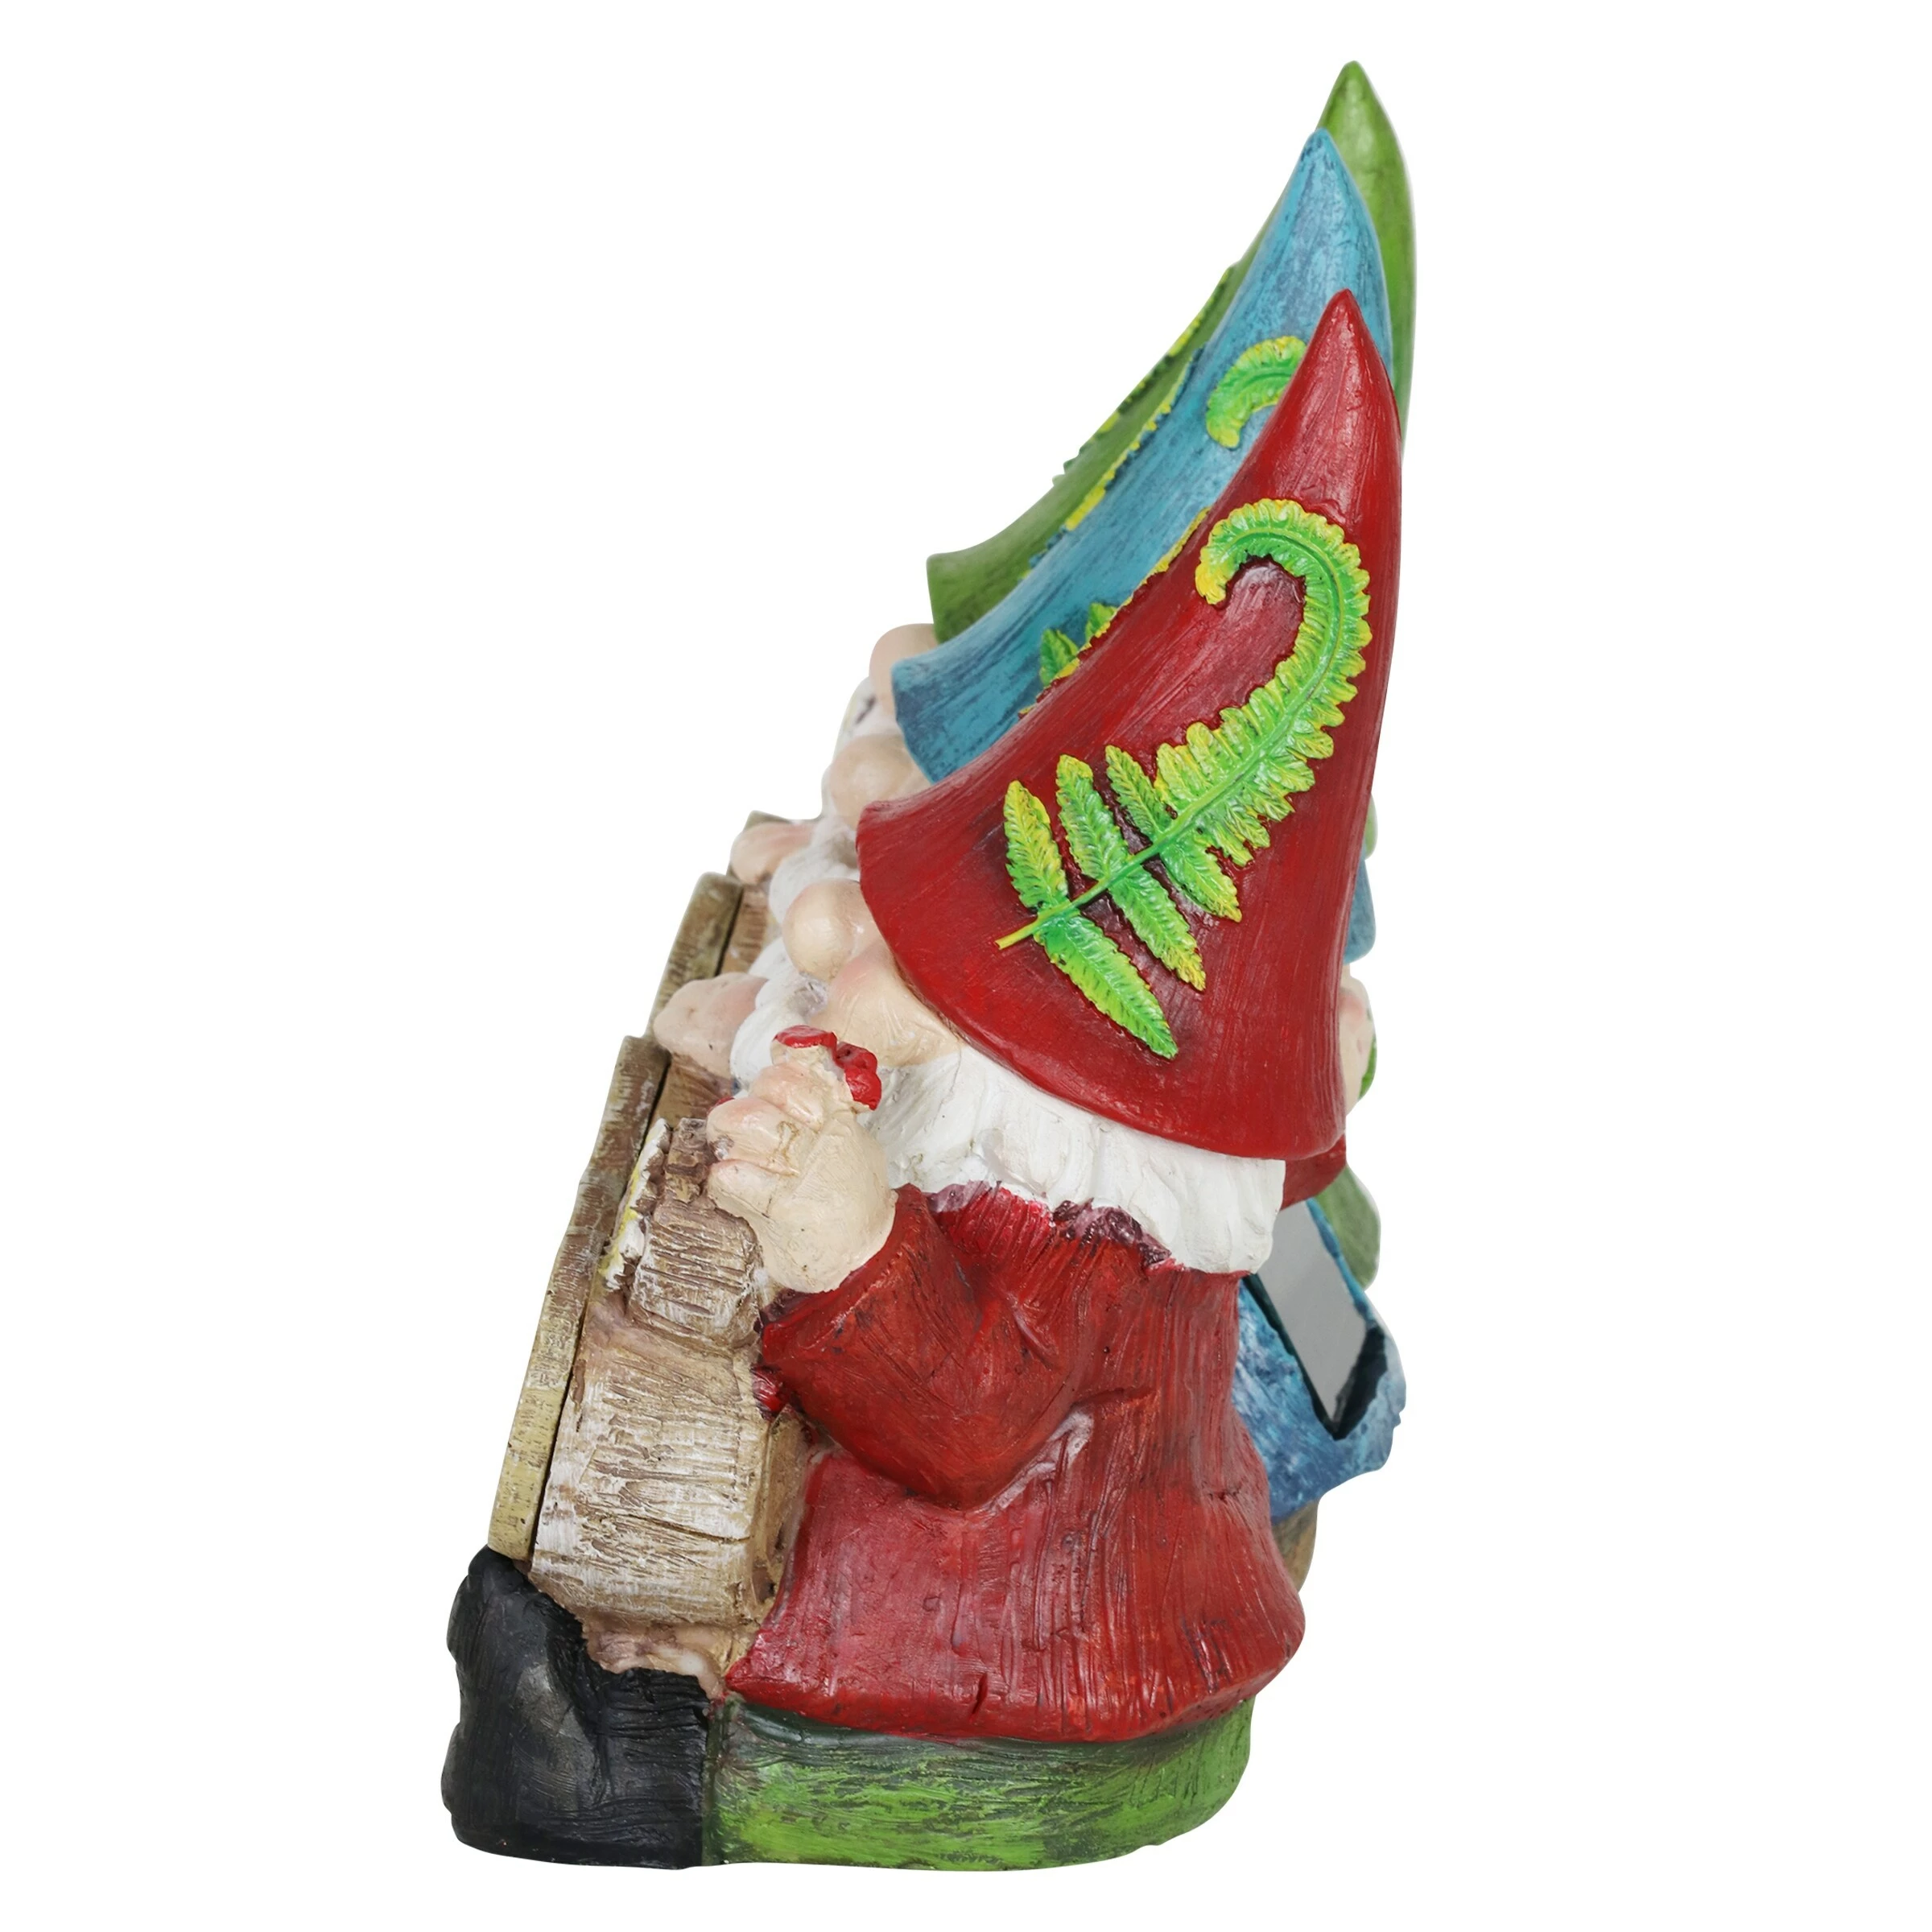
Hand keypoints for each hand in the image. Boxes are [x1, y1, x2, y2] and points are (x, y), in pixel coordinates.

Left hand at [706, 1037, 894, 1294]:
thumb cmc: (851, 1198)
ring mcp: (804, 1176)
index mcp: (841, 1122)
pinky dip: (722, 1177)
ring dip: (727, 1132)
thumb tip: (792, 1063)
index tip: (769, 1080)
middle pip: (773, 1092)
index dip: (781, 1070)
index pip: (806, 1074)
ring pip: (749, 1126)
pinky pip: (732, 1178)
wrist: (863, 1256)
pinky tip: (728, 1182)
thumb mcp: (855, 1145)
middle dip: (742, 1104)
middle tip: (731, 1121)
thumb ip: (829, 1108)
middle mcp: (825, 1143)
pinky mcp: (782, 1209)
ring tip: (726, 1146)